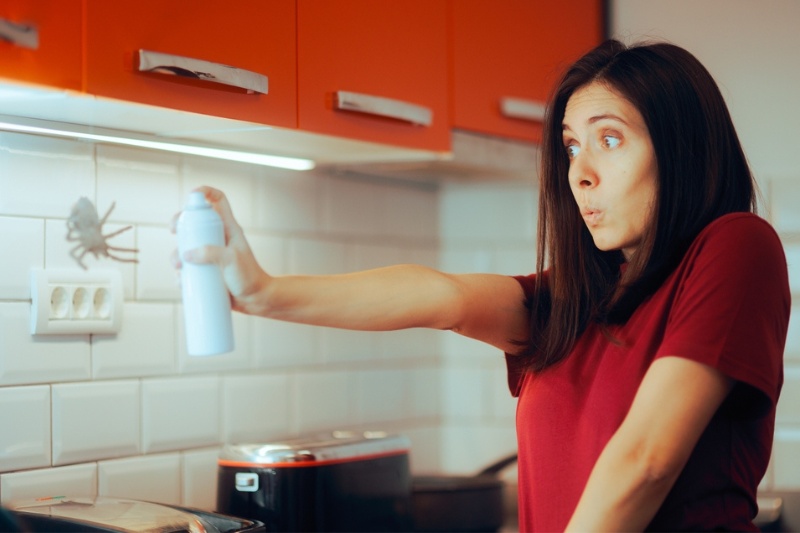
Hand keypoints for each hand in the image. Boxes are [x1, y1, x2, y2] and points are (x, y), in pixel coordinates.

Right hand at [171, 186, 270, 314]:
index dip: (205, 192)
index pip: (218, 200)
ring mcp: (211, 254)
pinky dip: (181, 273)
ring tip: (179, 266)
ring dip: (176, 253)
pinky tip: (181, 281)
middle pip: (194, 221)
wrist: (256, 300)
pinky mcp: (206, 270)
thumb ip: (211, 253)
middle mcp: (218, 238)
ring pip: (187, 246)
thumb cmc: (249, 277)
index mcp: (228, 228)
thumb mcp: (231, 260)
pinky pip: (188, 267)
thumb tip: (187, 255)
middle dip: (180, 223)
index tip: (191, 195)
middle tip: (174, 230)